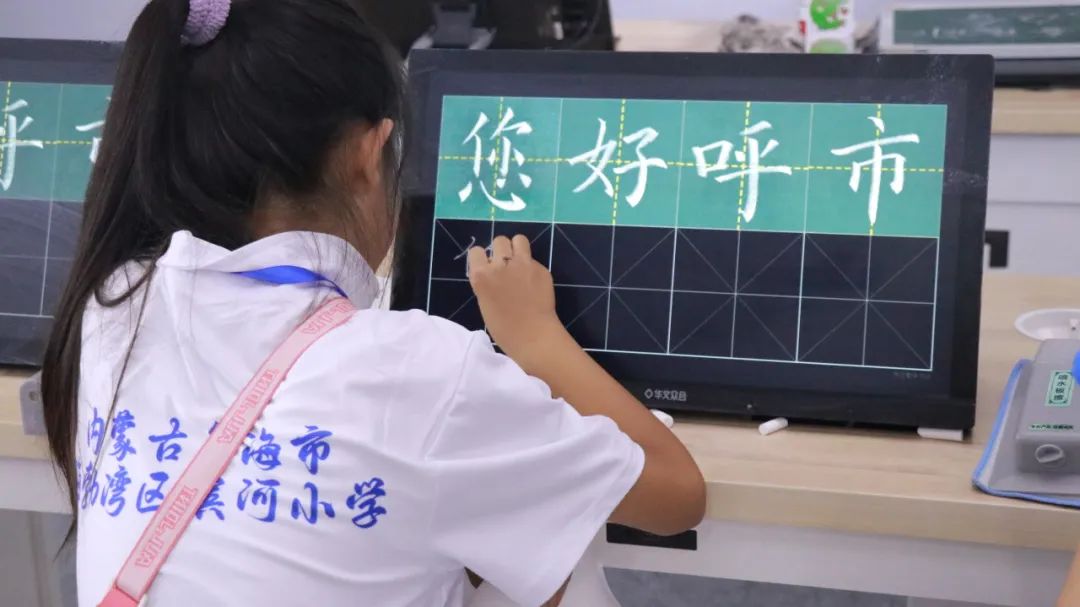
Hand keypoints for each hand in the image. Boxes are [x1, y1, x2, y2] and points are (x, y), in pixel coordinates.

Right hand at [467, 235, 567, 362]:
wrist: (533, 336)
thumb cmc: (504, 328)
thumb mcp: (485, 302)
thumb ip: (487, 282)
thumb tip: (493, 272)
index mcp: (481, 276)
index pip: (476, 251)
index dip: (481, 258)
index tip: (487, 267)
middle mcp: (500, 265)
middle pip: (499, 240)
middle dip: (501, 250)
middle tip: (505, 265)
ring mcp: (523, 264)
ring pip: (519, 240)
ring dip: (517, 248)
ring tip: (520, 263)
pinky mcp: (541, 268)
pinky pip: (534, 260)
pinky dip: (532, 268)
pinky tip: (534, 284)